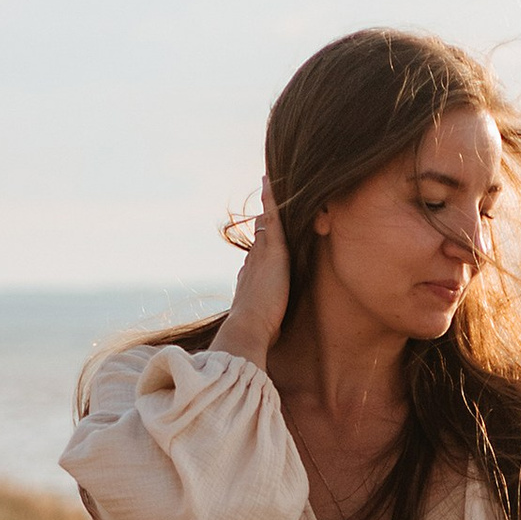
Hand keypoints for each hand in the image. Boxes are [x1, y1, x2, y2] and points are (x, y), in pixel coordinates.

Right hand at [214, 179, 291, 368]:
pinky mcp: (273, 253)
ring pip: (266, 223)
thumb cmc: (254, 336)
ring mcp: (261, 257)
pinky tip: (271, 183)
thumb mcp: (261, 329)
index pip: (256, 257)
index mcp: (250, 281)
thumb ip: (263, 325)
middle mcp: (252, 264)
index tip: (260, 232)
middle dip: (263, 217)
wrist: (246, 330)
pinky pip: (274, 220)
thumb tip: (263, 333)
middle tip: (264, 197)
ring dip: (267, 203)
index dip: (259, 242)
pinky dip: (272, 202)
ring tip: (268, 182)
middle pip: (260, 235)